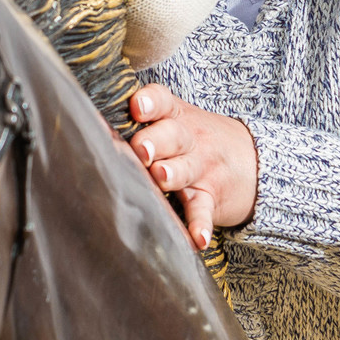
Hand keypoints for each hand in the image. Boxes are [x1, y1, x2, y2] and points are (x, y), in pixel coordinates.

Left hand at [126, 85, 258, 251]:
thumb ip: (141, 122)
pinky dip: (200, 224)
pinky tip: (198, 238)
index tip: (137, 107)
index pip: (163, 101)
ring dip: (174, 173)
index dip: (150, 102)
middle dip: (155, 141)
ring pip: (186, 169)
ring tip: (162, 177)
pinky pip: (204, 210)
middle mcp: (188, 139)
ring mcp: (200, 168)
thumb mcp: (176, 120)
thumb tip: (86, 126)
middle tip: (141, 149)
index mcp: (174, 116)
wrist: (253, 160)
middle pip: (173, 135)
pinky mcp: (210, 197)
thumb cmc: (194, 139)